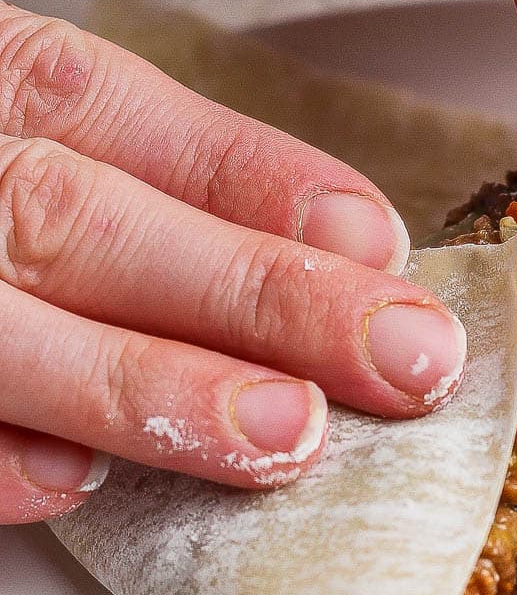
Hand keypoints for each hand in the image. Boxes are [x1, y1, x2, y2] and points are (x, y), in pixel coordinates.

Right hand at [0, 5, 465, 525]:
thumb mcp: (10, 129)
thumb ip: (140, 174)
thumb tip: (338, 245)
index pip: (110, 110)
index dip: (251, 177)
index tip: (380, 244)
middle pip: (76, 219)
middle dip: (251, 293)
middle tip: (401, 360)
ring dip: (139, 380)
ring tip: (281, 437)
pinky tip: (66, 484)